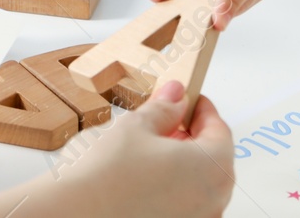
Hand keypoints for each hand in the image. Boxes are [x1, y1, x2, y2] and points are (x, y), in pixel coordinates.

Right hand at [0, 79, 234, 217]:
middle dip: (193, 136)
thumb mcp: (137, 127)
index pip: (219, 129)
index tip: (188, 100)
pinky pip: (187, 204)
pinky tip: (148, 179)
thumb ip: (164, 108)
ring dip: (184, 163)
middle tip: (168, 121)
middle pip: (213, 158)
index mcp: (213, 167)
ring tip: (152, 149)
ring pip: (200, 184)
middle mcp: (214, 199)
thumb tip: (176, 95)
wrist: (80, 215)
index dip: (202, 109)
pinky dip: (175, 188)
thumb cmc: (109, 178)